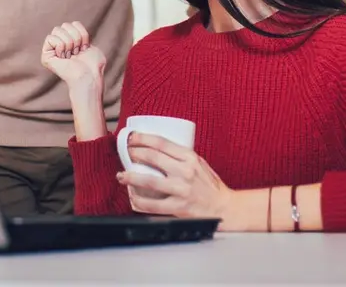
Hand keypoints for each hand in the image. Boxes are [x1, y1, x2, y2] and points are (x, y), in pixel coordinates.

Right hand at [40, 22, 105, 89]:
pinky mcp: (46, 56)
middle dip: (75, 38)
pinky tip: (63, 57)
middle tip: (77, 52)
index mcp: (71, 42)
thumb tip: (73, 28)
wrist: (88, 76)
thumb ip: (82, 35)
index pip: (74, 24)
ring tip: (70, 56)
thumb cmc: (92, 65)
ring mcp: (52, 50)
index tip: (85, 48)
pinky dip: (60, 46)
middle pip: (65, 25)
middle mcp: (60, 44)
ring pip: (57, 30)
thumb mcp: (91, 46)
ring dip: (69, 43)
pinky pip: (50, 38)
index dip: (82, 34)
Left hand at [118, 133, 235, 228]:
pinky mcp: (178, 208)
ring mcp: (181, 190)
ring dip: (131, 177)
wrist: (223, 207)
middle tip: (125, 153)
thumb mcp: (199, 163)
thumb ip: (180, 157)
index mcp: (190, 157)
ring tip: (122, 175)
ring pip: (149, 181)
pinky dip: (138, 200)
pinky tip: (132, 197)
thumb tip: (155, 150)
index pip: (161, 142)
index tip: (131, 137)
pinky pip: (152, 204)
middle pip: (152, 158)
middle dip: (134, 153)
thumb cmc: (210, 185)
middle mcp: (185, 171)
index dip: (142, 138)